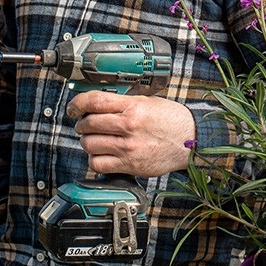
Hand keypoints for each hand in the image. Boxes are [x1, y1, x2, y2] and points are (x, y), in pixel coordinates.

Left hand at [67, 91, 195, 177]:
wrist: (192, 141)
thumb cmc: (173, 121)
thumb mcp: (149, 102)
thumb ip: (124, 103)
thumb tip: (98, 104)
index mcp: (133, 107)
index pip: (94, 101)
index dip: (77, 103)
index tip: (74, 107)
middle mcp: (129, 126)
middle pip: (88, 124)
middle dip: (81, 124)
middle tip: (84, 125)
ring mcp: (128, 147)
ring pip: (89, 144)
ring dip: (87, 142)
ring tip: (94, 140)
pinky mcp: (130, 165)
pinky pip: (98, 164)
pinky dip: (95, 160)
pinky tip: (101, 155)